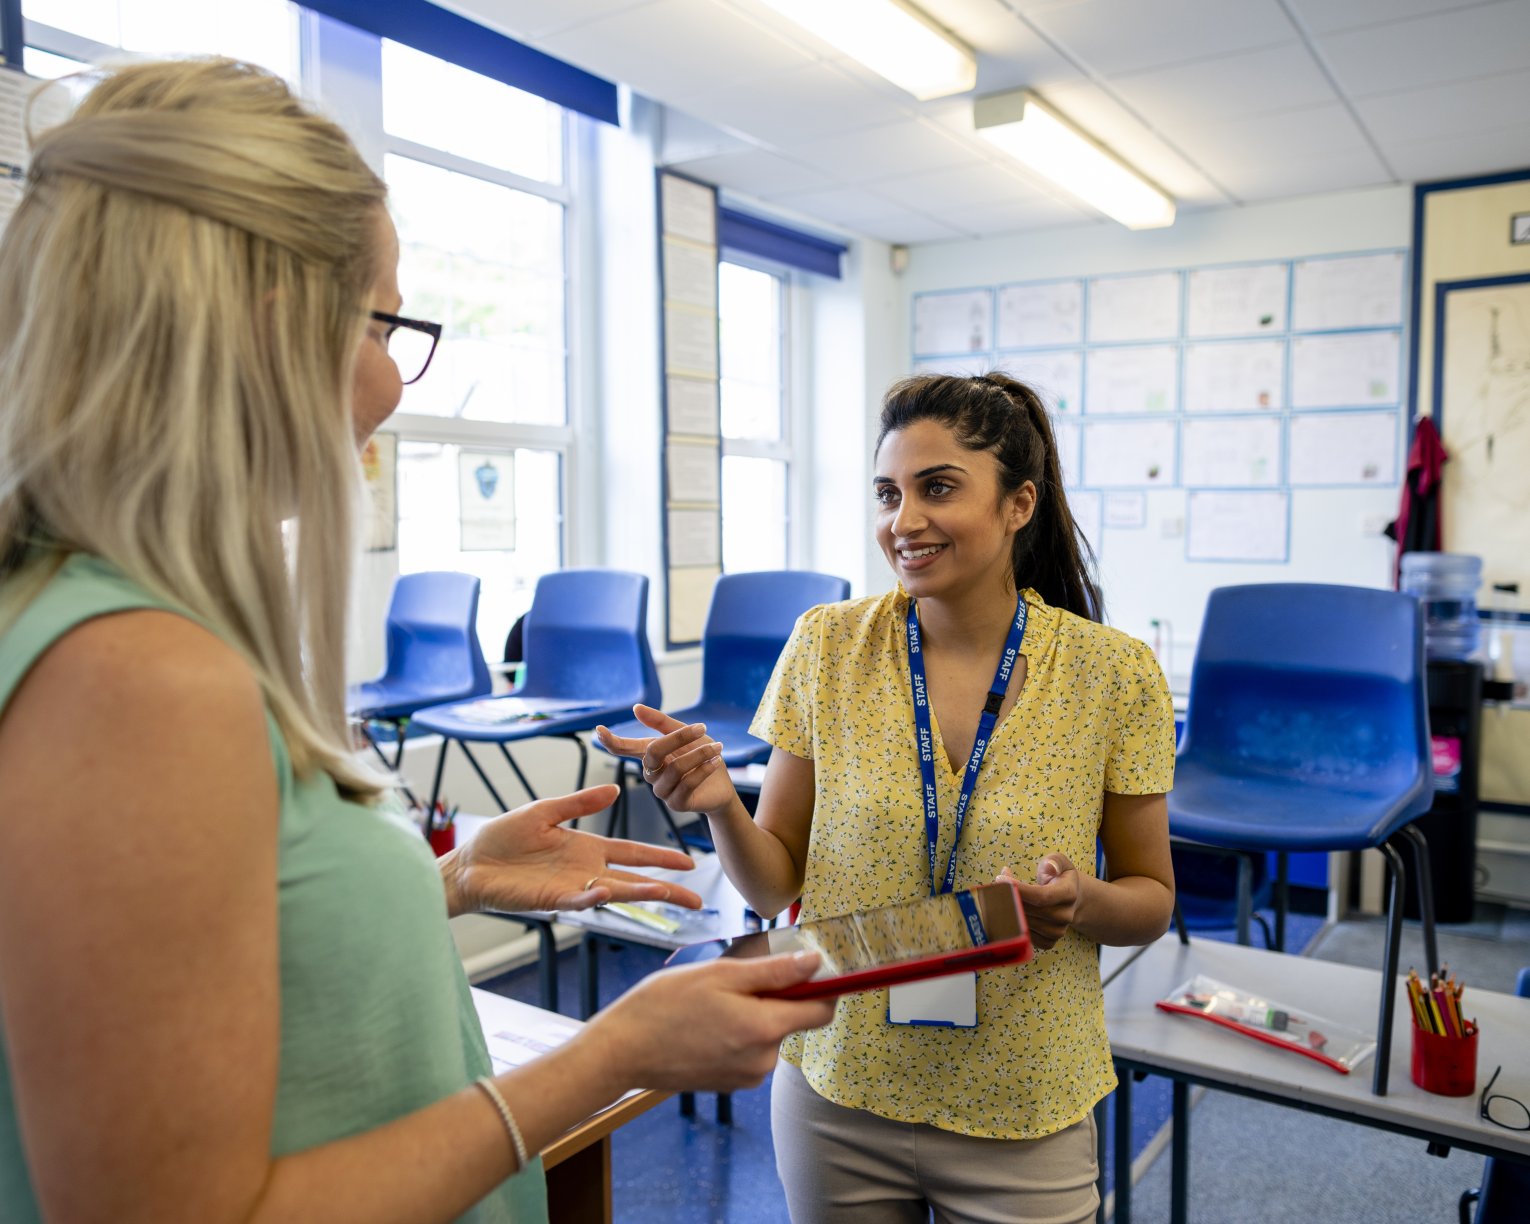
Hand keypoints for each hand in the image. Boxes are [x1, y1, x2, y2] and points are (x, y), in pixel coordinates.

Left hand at [440, 785, 702, 916]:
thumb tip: (615, 790)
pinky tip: (608, 893)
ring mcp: (572, 887)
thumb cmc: (503, 838)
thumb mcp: (544, 811)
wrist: (470, 863)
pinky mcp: (552, 899)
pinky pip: (579, 900)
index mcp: (588, 848)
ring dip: (641, 894)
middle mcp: (586, 871)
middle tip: (697, 899)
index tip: (689, 862)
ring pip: (616, 893)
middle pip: (635, 880)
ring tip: (668, 894)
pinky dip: (594, 898)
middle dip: (667, 889)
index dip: (660, 858)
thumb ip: (579, 802)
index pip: (633, 853)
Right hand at [590, 952, 836, 1092]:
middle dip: (775, 996)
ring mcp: (746, 1076)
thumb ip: (773, 971)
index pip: (821, 1010)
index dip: (821, 986)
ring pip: (768, 1034)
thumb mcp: (719, 974)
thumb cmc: (664, 1005)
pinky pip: (749, 1050)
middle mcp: (762, 1060)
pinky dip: (737, 1032)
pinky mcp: (730, 1083)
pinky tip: (705, 1023)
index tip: (808, 968)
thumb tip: (815, 963)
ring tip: (711, 1003)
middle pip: (792, 1020)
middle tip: (734, 980)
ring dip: (752, 1014)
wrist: (622, 1051)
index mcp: (764, 1029)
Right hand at [594, 705, 737, 816]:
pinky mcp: (676, 803)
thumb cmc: (701, 756)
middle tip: (701, 727)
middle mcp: (651, 773)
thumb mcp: (686, 735)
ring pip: (674, 769)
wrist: (721, 785)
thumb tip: (636, 708)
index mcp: (650, 755)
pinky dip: (702, 770)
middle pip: (653, 753)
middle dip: (678, 738)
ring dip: (699, 755)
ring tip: (717, 747)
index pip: (625, 748)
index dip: (611, 741)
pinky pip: (686, 784)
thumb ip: (661, 723)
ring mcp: (661, 790)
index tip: (599, 729)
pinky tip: (715, 761)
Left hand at [1003, 853, 1081, 951]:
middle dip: (1010, 899)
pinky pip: (1026, 937)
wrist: (1072, 900)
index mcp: (1069, 894)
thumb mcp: (1061, 862)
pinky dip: (1014, 926)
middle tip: (994, 888)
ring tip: (1000, 897)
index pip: (1042, 896)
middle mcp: (1066, 916)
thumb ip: (1054, 860)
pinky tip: (1008, 912)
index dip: (1019, 889)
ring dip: (1008, 912)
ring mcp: (1058, 932)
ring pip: (1026, 925)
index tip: (1000, 879)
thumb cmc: (1060, 877)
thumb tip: (1050, 867)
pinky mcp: (1049, 942)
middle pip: (1031, 911)